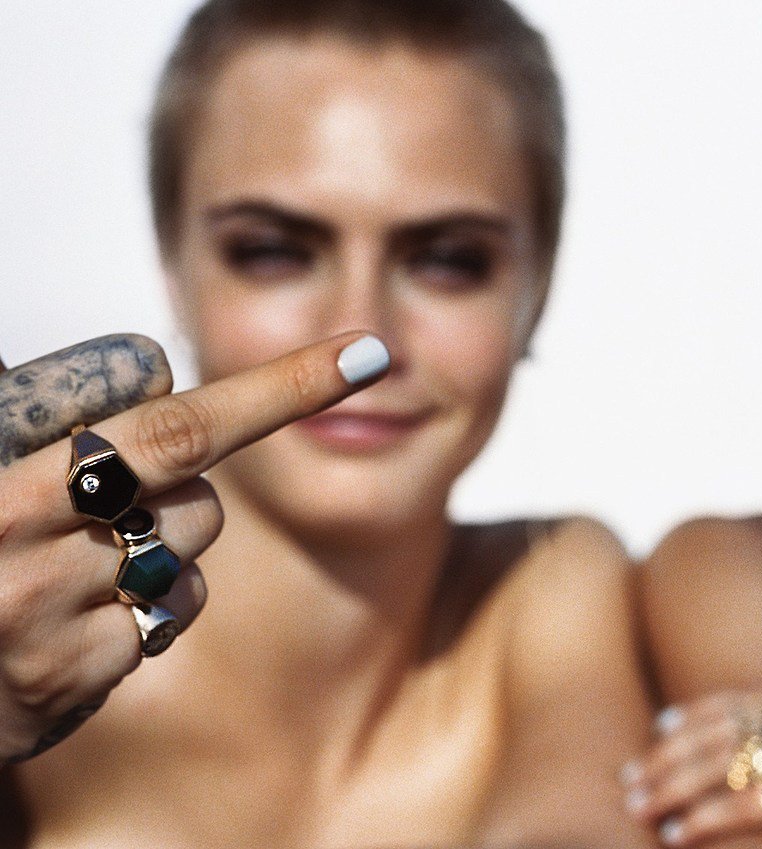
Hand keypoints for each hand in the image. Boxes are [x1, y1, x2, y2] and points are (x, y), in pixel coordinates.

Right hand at [0, 331, 388, 762]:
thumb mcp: (1, 460)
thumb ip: (57, 410)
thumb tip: (151, 365)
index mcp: (7, 467)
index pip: (173, 419)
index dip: (283, 387)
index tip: (366, 357)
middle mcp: (21, 530)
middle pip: (199, 487)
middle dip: (209, 466)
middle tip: (222, 440)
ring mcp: (46, 609)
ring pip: (188, 547)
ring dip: (164, 540)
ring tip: (85, 549)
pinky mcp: (66, 672)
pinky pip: (168, 614)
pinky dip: (146, 603)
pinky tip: (82, 609)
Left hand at [624, 689, 761, 847]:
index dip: (709, 708)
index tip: (669, 720)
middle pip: (733, 721)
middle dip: (676, 745)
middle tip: (636, 765)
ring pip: (730, 758)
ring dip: (676, 781)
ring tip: (638, 800)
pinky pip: (752, 801)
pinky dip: (706, 817)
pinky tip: (676, 833)